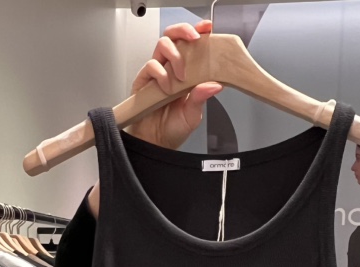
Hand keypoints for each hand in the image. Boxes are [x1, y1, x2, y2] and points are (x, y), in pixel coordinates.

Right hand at [89, 20, 221, 216]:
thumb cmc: (173, 129)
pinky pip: (150, 66)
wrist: (156, 144)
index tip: (208, 28)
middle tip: (193, 39)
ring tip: (181, 75)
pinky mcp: (144, 81)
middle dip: (183, 31)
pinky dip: (160, 72)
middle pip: (173, 37)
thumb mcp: (193, 114)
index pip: (191, 46)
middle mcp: (171, 69)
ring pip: (162, 45)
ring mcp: (157, 73)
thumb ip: (202, 97)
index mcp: (186, 73)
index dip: (198, 33)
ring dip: (174, 55)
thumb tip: (216, 84)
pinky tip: (166, 86)